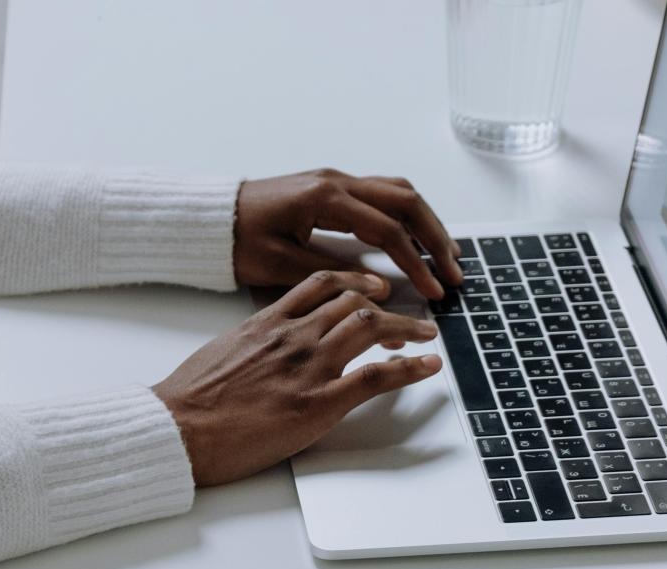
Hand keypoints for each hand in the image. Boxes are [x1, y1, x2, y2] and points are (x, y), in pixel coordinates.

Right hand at [153, 271, 443, 486]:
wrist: (178, 427)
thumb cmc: (190, 399)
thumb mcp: (222, 353)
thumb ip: (253, 343)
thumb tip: (266, 348)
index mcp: (267, 322)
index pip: (321, 286)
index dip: (355, 283)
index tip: (371, 289)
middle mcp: (293, 336)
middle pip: (354, 303)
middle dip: (388, 306)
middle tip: (407, 317)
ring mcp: (308, 367)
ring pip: (370, 328)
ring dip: (407, 329)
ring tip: (426, 334)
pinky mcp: (318, 403)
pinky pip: (376, 377)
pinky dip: (410, 368)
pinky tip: (428, 366)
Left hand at [234, 169, 464, 299]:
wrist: (211, 219)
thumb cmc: (238, 242)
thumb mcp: (280, 266)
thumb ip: (332, 274)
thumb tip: (381, 287)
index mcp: (325, 199)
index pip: (388, 230)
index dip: (417, 263)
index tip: (435, 291)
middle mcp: (336, 181)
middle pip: (406, 202)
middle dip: (436, 237)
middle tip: (454, 272)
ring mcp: (336, 180)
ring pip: (398, 192)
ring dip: (427, 222)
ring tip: (446, 254)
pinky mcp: (332, 187)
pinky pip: (382, 193)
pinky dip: (406, 214)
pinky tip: (416, 238)